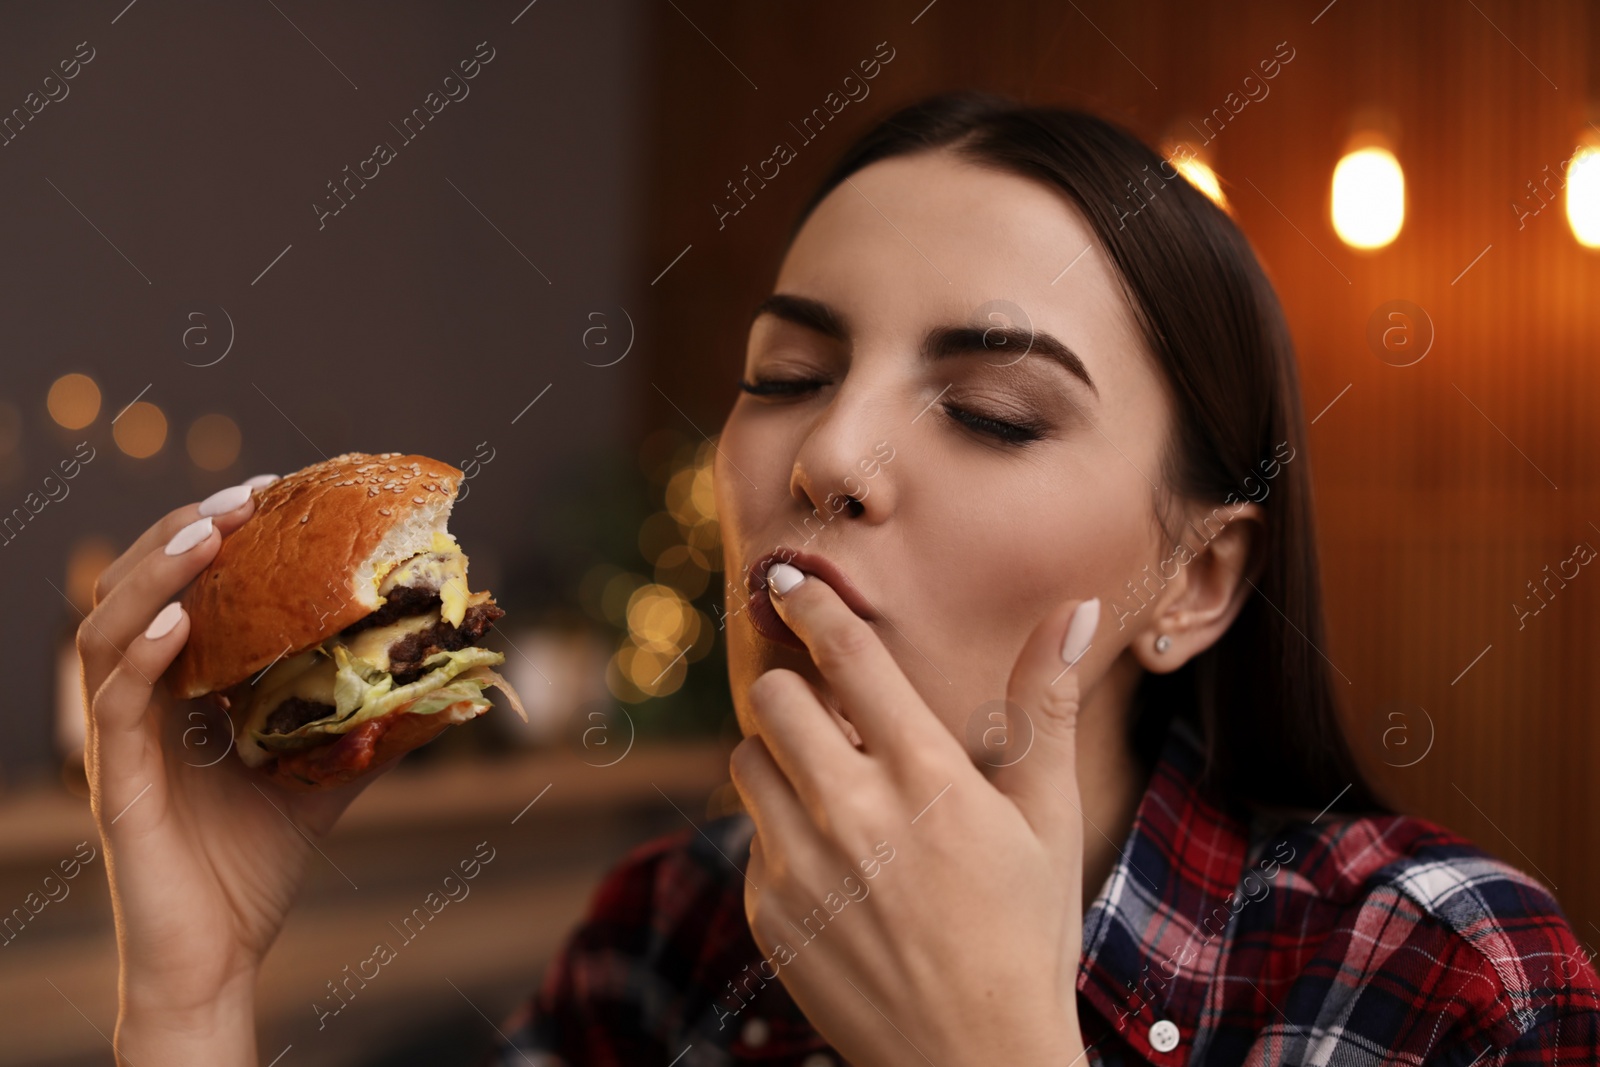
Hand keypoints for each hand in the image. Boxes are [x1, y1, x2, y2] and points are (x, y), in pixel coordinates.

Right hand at [78, 486, 392, 1063]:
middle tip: (247, 495)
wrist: (217, 958)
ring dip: (158, 573)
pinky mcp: (115, 783)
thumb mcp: (324, 781)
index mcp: (182, 694)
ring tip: (210, 531)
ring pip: (109, 631)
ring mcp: (122, 741)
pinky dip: (143, 654)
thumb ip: (366, 730)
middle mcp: (143, 705)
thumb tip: (443, 687)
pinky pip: (114, 705)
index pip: (184, 592)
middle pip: (137, 591)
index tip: (270, 493)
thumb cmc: (255, 868)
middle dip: (187, 532)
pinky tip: (179, 620)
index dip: (215, 536)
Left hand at [729, 568, 1097, 1065]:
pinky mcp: (769, 911)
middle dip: (797, 693)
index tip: (789, 580)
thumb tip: (1071, 611)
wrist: (973, 1060)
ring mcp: (801, 866)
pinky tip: (835, 869)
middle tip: (834, 720)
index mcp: (927, 777)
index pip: (847, 655)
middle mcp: (853, 813)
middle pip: (774, 699)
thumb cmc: (1025, 933)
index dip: (812, 602)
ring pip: (747, 763)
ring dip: (781, 761)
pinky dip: (780, 833)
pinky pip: (749, 837)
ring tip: (837, 795)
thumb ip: (1043, 707)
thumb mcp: (1049, 819)